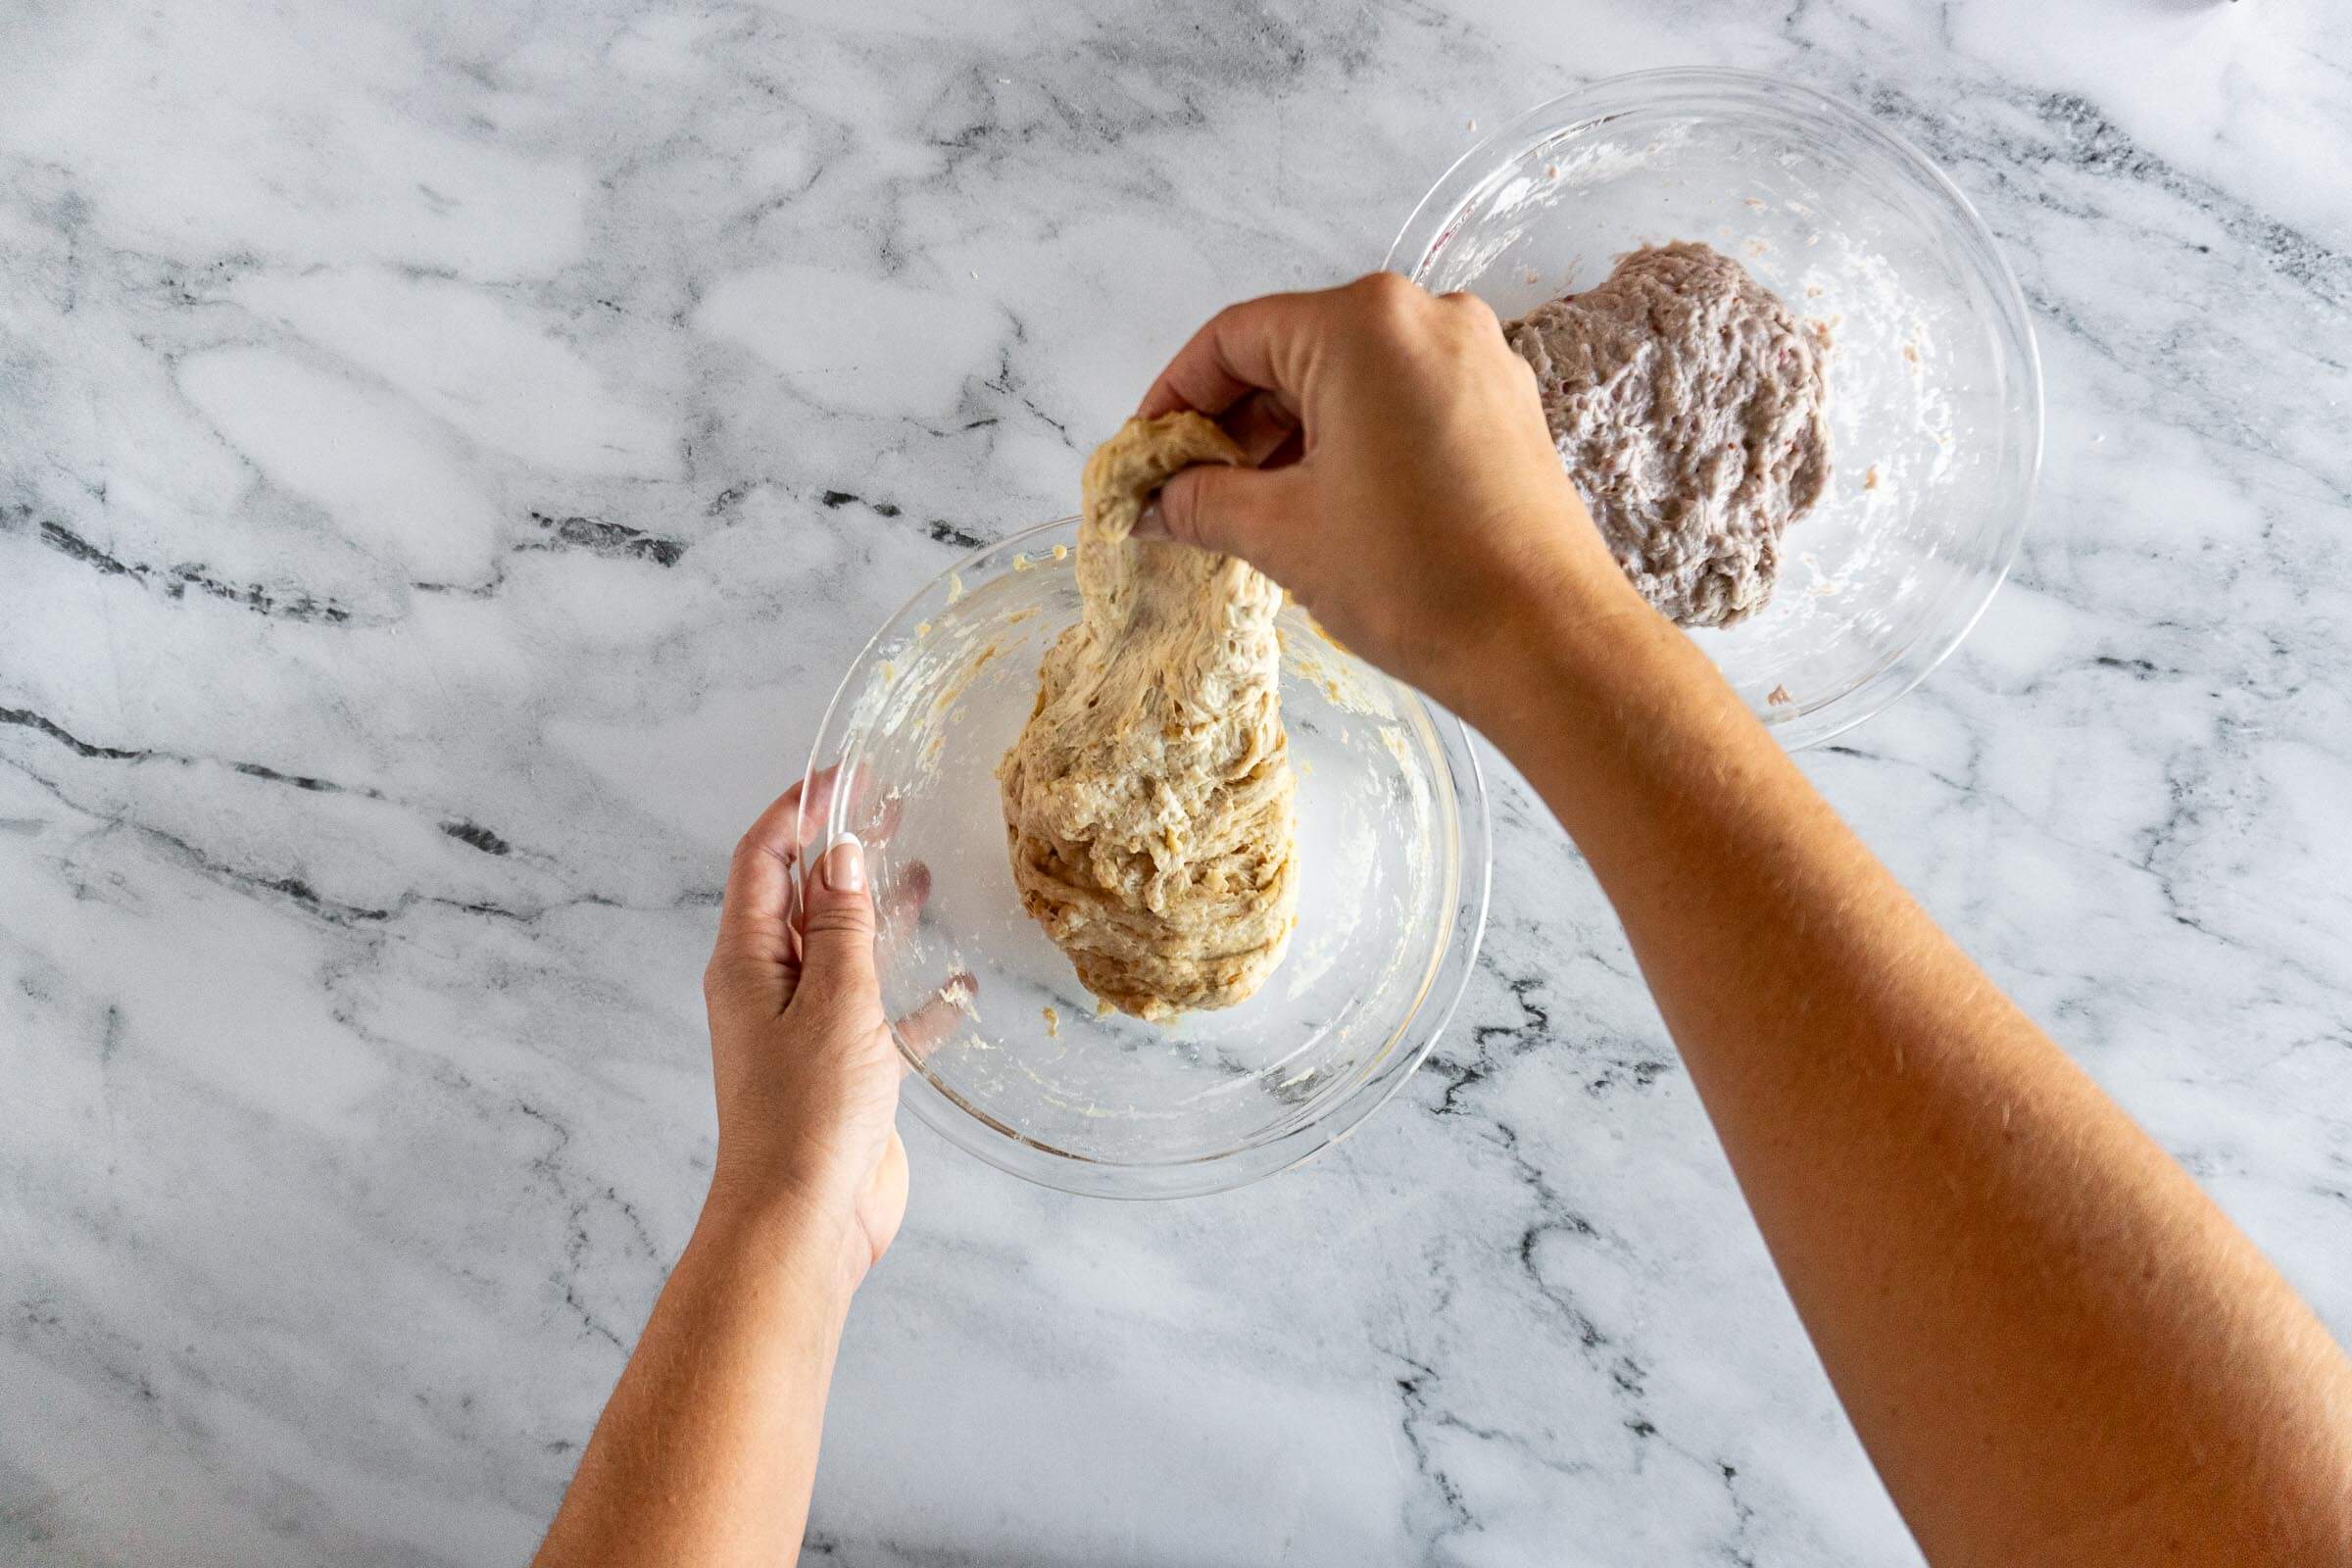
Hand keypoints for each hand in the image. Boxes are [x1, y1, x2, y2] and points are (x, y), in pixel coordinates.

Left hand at [700, 777, 906, 1296]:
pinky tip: (958, 986)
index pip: (766, 858)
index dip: (804, 808)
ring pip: (844, 951)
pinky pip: (881, 1017)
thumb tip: (844, 851)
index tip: (853, 772)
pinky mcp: (844, 1072)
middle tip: (892, 803)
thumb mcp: (835, 1000)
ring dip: (880, 911)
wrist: (804, 1222)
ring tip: (923, 869)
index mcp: (747, 962)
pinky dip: (917, 996)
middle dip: (844, 847)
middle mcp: (769, 988)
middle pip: (803, 897)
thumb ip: (845, 924)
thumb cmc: (808, 1116)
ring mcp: (805, 1031)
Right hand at [1136, 272, 1645, 720]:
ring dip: (1288, 437)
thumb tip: (1155, 504)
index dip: (1174, 397)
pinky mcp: (1502, 407)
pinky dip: (1349, 443)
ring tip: (1246, 512)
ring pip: (1348, 380)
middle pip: (1293, 351)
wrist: (1547, 643)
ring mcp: (1475, 360)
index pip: (1234, 338)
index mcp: (1365, 324)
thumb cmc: (1418, 577)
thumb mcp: (1283, 533)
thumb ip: (1202, 501)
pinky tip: (1320, 506)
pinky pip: (1400, 404)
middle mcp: (1427, 318)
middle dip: (1232, 423)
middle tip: (1185, 493)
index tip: (1145, 455)